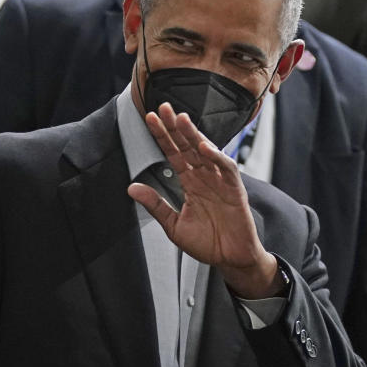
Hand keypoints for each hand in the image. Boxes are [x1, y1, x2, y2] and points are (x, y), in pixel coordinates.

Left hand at [128, 103, 282, 298]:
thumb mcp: (173, 225)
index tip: (150, 118)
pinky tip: (205, 148)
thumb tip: (131, 187)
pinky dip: (218, 157)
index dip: (162, 136)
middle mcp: (204, 176)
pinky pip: (227, 168)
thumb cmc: (207, 243)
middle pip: (188, 146)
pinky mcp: (235, 189)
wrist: (230, 259)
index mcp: (190, 182)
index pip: (173, 153)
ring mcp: (220, 180)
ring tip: (181, 119)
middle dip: (176, 127)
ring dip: (195, 135)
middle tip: (163, 107)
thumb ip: (155, 205)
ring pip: (206, 151)